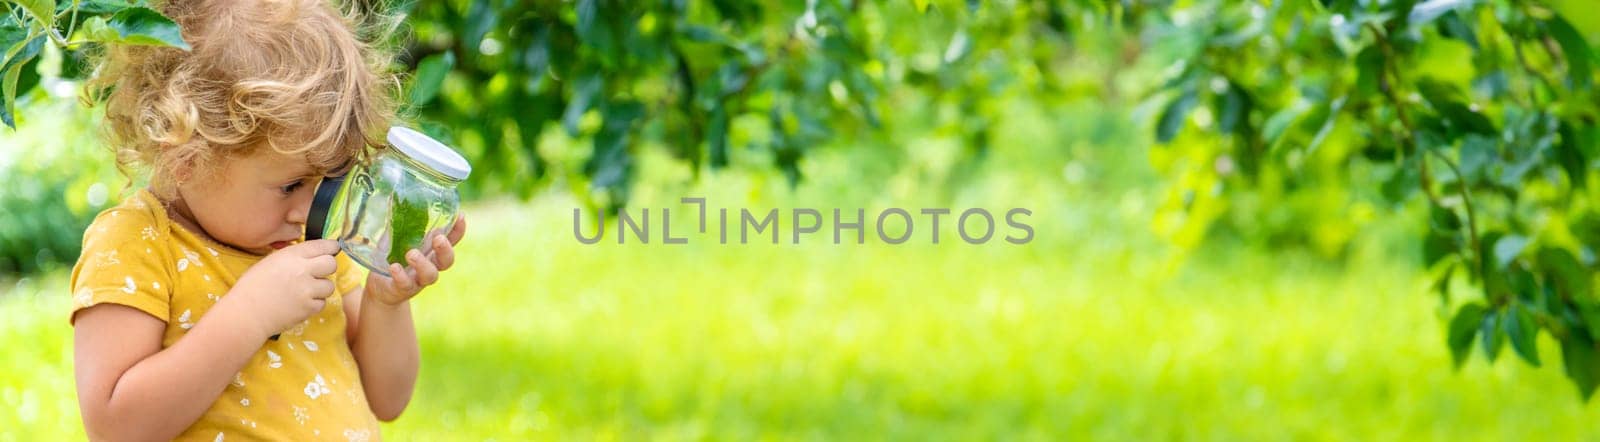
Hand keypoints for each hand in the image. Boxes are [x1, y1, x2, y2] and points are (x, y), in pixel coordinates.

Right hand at [222, 239, 339, 338]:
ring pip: (329, 286)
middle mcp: (302, 270)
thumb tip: (312, 255)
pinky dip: (314, 304)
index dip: (330, 247)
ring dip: (320, 288)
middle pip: (331, 264)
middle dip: (327, 267)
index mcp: (291, 255)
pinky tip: (299, 303)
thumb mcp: (270, 262)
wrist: (246, 313)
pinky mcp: (308, 307)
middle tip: (318, 273)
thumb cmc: (252, 287)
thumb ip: (293, 257)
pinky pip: (321, 303)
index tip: (333, 249)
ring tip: (304, 291)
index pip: (322, 246)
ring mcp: (307, 290)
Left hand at [365, 214, 466, 305]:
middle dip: (446, 249)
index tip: (461, 216)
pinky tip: (394, 267)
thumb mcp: (395, 238)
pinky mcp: (403, 290)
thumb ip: (400, 222)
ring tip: (411, 254)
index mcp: (431, 250)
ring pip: (430, 275)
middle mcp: (429, 265)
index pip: (451, 240)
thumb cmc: (391, 257)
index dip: (459, 230)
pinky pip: (406, 284)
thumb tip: (393, 194)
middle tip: (438, 238)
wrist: (379, 287)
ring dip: (423, 263)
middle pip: (447, 260)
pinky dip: (401, 276)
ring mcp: (418, 279)